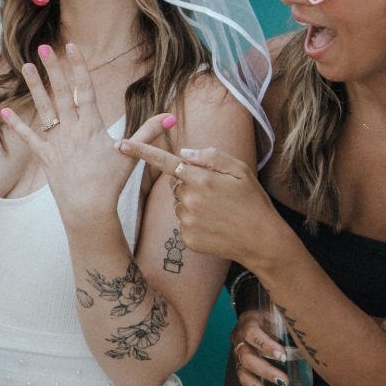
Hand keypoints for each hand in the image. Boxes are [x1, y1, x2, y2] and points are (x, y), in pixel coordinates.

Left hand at [2, 43, 174, 228]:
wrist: (89, 209)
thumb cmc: (112, 183)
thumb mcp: (132, 155)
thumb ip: (149, 132)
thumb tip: (171, 117)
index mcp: (93, 126)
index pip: (86, 90)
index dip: (79, 67)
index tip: (72, 47)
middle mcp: (73, 130)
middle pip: (62, 93)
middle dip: (54, 69)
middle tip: (44, 47)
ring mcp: (57, 143)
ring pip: (44, 109)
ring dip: (35, 87)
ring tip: (26, 66)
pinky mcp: (45, 157)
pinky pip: (29, 138)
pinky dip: (16, 125)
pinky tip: (3, 112)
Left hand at [115, 141, 277, 263]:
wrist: (263, 242)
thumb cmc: (253, 202)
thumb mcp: (240, 170)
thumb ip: (211, 156)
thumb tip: (184, 153)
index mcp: (201, 178)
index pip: (165, 161)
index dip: (141, 151)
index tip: (121, 144)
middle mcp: (189, 200)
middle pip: (176, 184)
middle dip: (189, 183)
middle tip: (216, 193)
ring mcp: (186, 222)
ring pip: (179, 204)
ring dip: (192, 204)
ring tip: (218, 212)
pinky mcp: (187, 240)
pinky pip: (183, 224)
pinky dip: (195, 223)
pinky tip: (214, 227)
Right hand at [230, 309, 287, 385]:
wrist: (259, 315)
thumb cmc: (274, 313)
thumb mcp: (280, 310)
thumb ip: (290, 316)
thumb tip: (311, 326)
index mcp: (248, 323)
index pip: (252, 333)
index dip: (265, 344)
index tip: (283, 355)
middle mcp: (239, 340)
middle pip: (246, 358)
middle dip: (265, 371)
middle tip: (284, 381)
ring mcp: (239, 356)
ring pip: (244, 376)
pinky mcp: (245, 370)